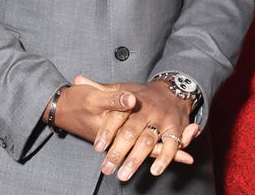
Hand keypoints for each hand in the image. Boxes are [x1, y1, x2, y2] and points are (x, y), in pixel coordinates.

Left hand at [75, 75, 197, 180]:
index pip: (117, 116)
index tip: (97, 147)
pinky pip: (171, 145)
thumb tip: (78, 79)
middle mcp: (147, 110)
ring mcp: (162, 119)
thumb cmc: (142, 94)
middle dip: (118, 152)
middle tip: (106, 169)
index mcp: (132, 100)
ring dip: (136, 159)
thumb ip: (101, 89)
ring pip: (148, 141)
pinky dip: (165, 158)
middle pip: (131, 132)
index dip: (107, 131)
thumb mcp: (122, 88)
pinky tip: (155, 170)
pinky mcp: (175, 128)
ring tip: (123, 174)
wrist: (174, 89)